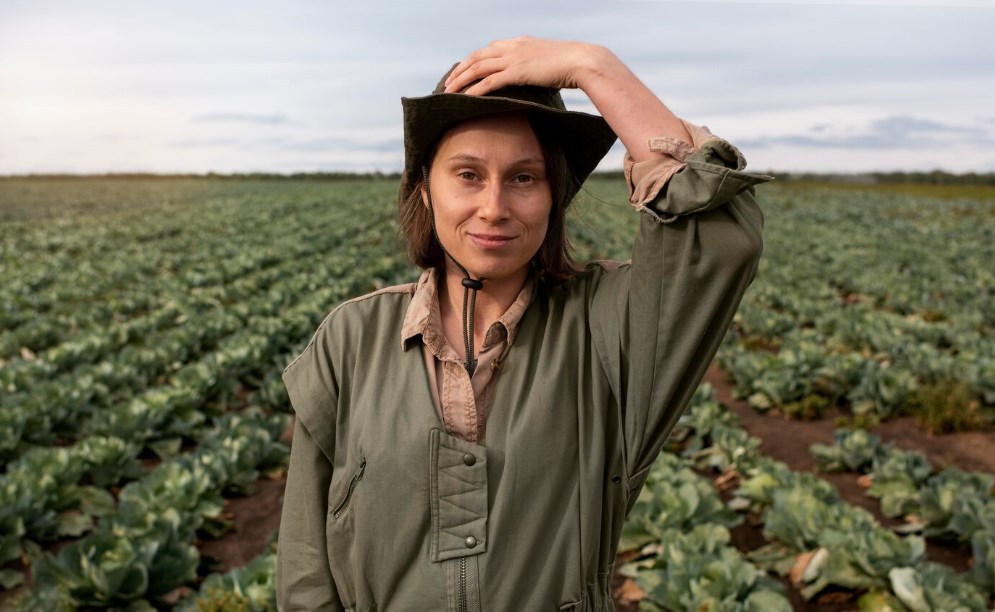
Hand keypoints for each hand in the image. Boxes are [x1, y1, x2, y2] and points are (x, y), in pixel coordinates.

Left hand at [443, 36, 608, 95]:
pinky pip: (490, 81)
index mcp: (520, 42)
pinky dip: (475, 89)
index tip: (463, 71)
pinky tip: (465, 98)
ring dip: (462, 80)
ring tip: (450, 92)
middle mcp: (513, 47)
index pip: (489, 49)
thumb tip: (534, 77)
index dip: (473, 60)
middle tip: (448, 83)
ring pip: (478, 67)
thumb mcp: (549, 62)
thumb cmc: (572, 65)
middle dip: (460, 70)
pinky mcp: (518, 71)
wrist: (583, 61)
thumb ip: (536, 66)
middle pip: (477, 56)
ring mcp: (515, 58)